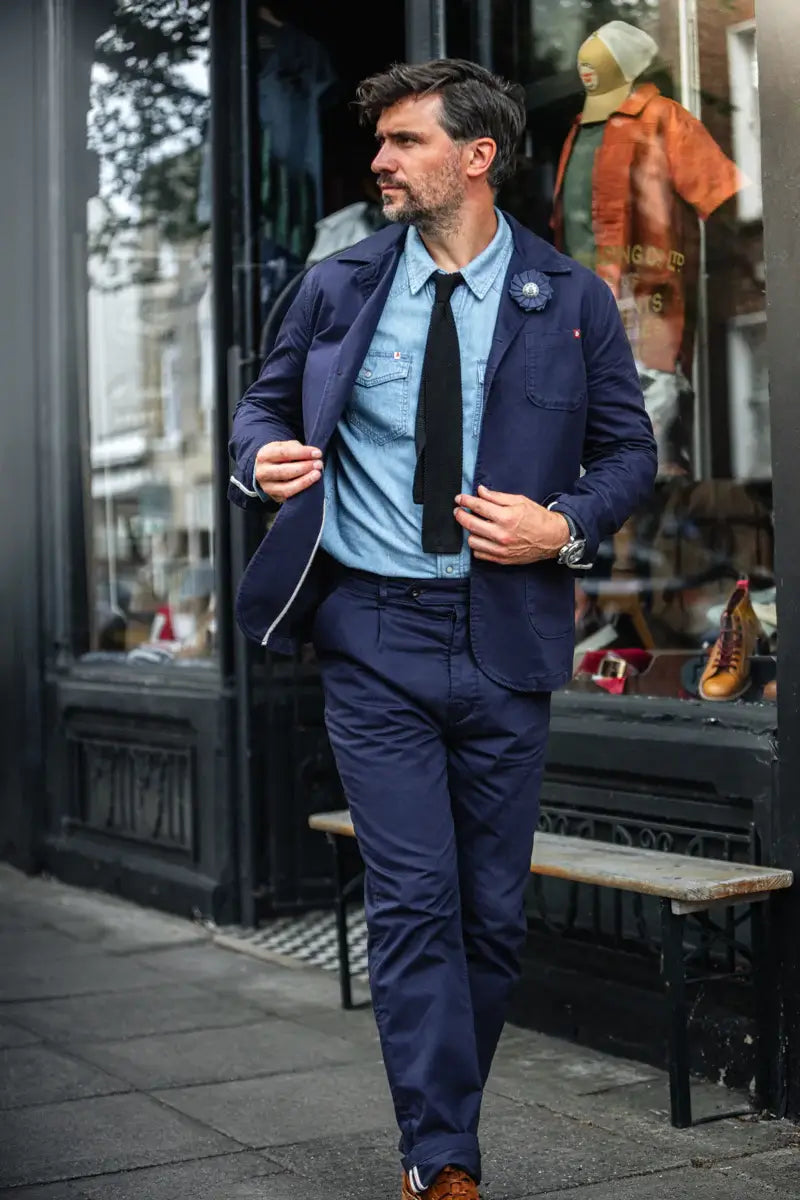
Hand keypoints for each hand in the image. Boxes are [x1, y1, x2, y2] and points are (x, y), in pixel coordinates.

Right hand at [255, 440, 322, 503]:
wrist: (267, 469)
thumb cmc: (279, 456)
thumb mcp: (284, 446)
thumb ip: (297, 448)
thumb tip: (312, 455)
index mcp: (264, 455)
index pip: (284, 453)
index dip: (303, 453)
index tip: (317, 453)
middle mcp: (262, 472)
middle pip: (285, 471)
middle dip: (305, 467)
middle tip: (318, 464)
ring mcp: (267, 487)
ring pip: (286, 487)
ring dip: (304, 481)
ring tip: (317, 474)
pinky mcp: (274, 497)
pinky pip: (289, 496)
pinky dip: (302, 489)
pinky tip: (311, 483)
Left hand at [454, 485, 569, 564]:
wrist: (553, 538)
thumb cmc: (537, 518)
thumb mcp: (519, 501)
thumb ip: (497, 497)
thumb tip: (480, 491)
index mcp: (507, 517)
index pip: (478, 507)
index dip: (465, 501)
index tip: (459, 498)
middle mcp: (502, 534)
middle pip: (470, 524)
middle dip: (460, 515)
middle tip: (458, 510)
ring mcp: (501, 549)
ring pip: (472, 541)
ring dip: (470, 532)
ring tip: (474, 525)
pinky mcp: (502, 559)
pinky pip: (479, 554)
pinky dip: (477, 545)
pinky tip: (482, 538)